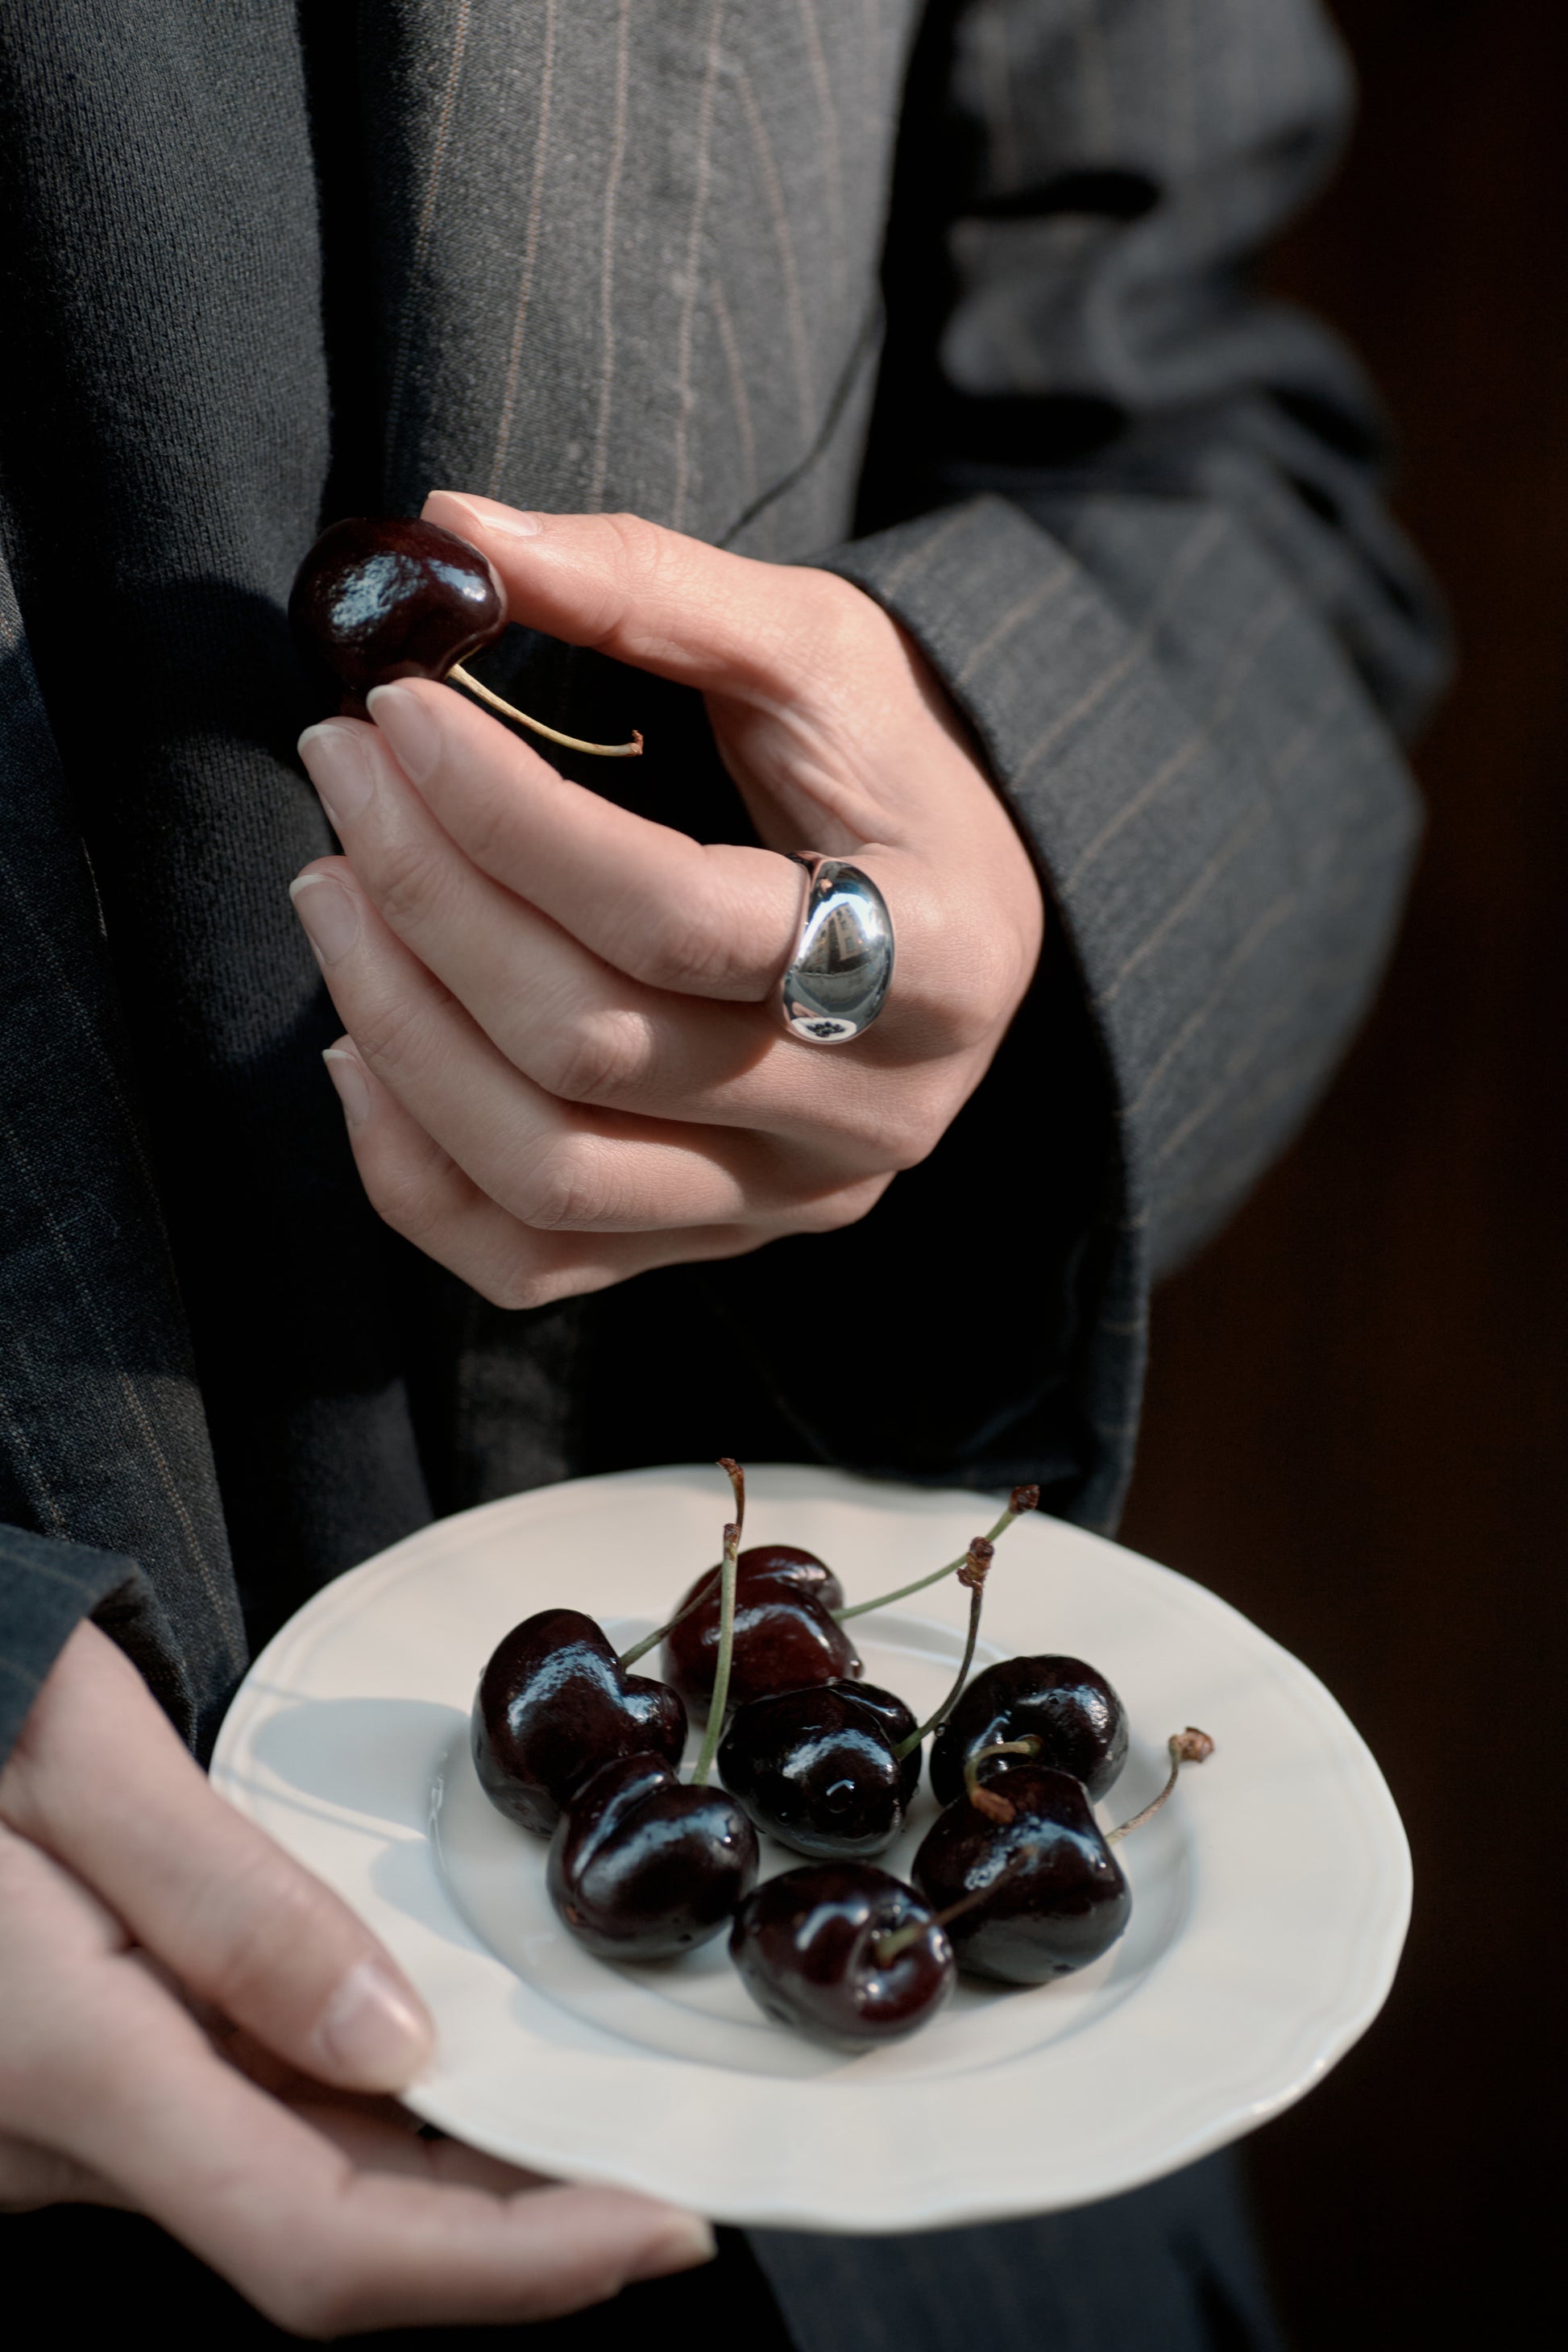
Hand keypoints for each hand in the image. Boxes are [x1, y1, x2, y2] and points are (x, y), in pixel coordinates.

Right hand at [0, 1623, 711, 2333]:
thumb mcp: (73, 1754)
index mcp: (64, 2062)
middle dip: (513, 2229)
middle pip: (326, 2234)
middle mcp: (57, 2138)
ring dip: (448, 2177)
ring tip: (591, 2111)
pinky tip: (446, 2062)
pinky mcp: (66, 2092)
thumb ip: (228, 1904)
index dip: (509, 2263)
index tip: (662, 2219)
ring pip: (287, 2193)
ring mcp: (54, 2130)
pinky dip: (367, 2120)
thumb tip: (399, 2043)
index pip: (322, 2239)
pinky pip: (241, 2134)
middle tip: (670, 2166)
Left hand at [291, 495, 1044, 1306]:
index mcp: (936, 956)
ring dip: (397, 1029)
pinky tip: (355, 1046)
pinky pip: (529, 1261)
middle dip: (426, 895)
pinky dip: (409, 1169)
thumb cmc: (889, 765)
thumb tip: (452, 527)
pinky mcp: (713, 1247)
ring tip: (326, 887)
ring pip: (548, 1175)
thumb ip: (651, 587)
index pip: (680, 917)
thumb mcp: (814, 645)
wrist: (957, 907)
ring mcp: (790, 1202)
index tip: (396, 710)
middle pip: (592, 1047)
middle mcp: (875, 1114)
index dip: (509, 816)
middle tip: (340, 766)